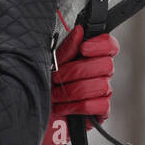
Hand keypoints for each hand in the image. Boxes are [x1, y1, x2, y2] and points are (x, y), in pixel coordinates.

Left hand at [36, 23, 119, 144]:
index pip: (110, 45)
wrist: (34, 114)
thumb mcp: (51, 63)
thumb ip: (67, 48)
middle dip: (76, 71)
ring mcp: (102, 93)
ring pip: (102, 85)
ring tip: (56, 95)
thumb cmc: (43, 86)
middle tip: (57, 77)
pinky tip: (65, 108)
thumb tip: (80, 31)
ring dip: (73, 90)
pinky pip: (101, 105)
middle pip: (106, 65)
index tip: (83, 49)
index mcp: (90, 57)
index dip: (101, 45)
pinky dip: (79, 106)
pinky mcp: (100, 113)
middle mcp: (99, 73)